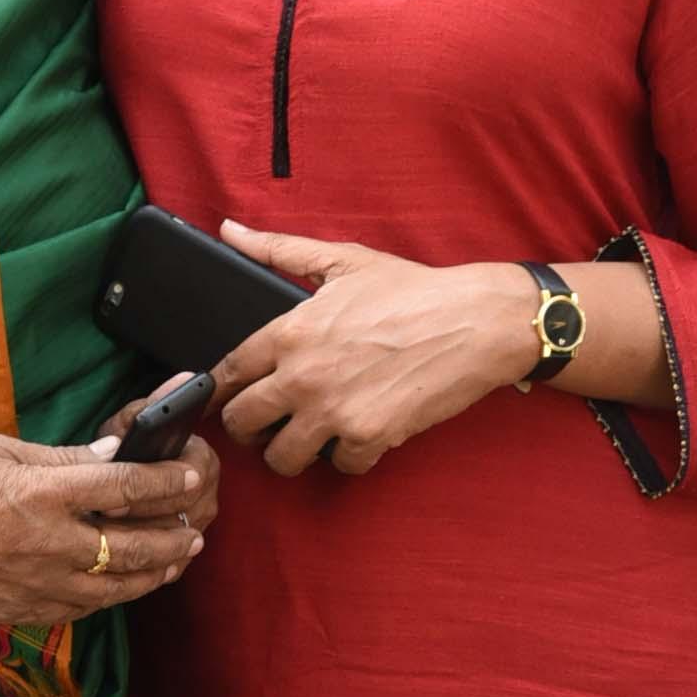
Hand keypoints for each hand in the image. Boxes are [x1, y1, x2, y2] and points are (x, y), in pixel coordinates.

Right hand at [0, 435, 213, 624]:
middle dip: (174, 537)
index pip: (128, 488)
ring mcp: (39, 584)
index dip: (169, 484)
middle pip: (137, 547)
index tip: (191, 478)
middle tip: (193, 528)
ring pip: (119, 588)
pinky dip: (112, 597)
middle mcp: (50, 543)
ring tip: (175, 560)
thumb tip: (109, 458)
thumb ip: (60, 459)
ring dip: (155, 573)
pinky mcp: (25, 610)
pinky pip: (84, 609)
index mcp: (44, 493)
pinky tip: (123, 586)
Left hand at [211, 222, 540, 476]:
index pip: (227, 374)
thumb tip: (230, 230)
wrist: (475, 321)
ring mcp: (333, 412)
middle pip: (241, 424)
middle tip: (267, 422)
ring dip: (291, 451)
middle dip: (249, 426)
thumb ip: (277, 250)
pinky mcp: (368, 438)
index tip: (227, 396)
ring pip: (280, 458)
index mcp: (289, 332)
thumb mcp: (341, 260)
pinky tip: (357, 435)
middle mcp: (303, 376)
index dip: (221, 389)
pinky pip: (338, 466)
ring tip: (308, 437)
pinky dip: (348, 456)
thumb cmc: (412, 290)